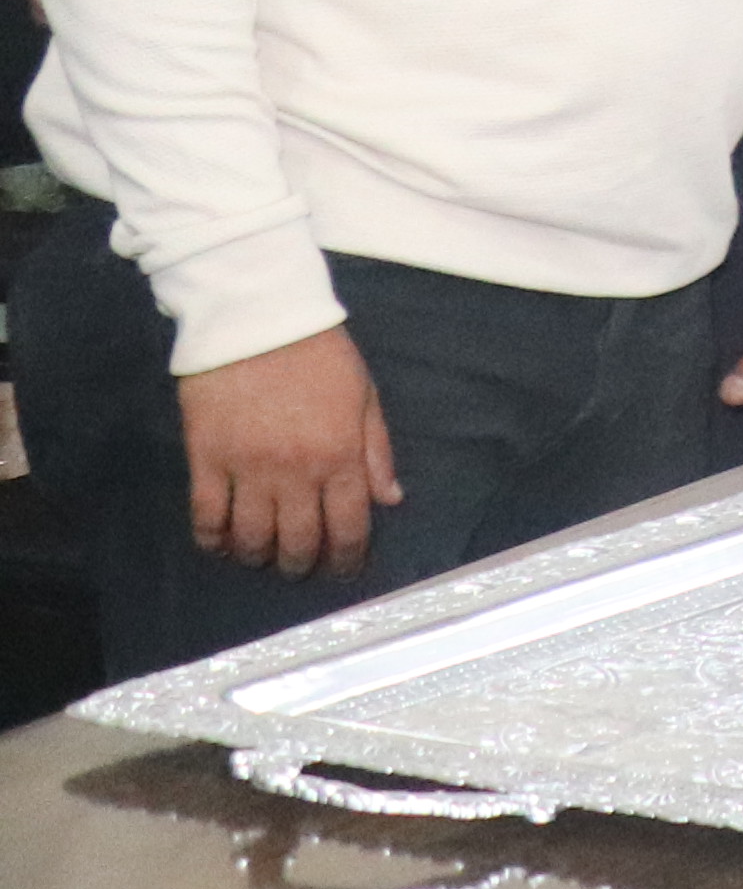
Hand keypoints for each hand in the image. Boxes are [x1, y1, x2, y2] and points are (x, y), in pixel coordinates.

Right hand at [178, 325, 395, 576]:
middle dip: (302, 564)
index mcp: (341, 455)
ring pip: (252, 536)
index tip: (343, 570)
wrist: (257, 319)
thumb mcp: (365, 396)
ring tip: (263, 557)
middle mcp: (296, 471)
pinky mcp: (205, 459)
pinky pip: (206, 515)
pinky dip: (213, 539)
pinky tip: (221, 544)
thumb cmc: (320, 354)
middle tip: (300, 567)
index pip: (348, 526)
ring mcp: (247, 468)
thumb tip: (390, 499)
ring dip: (259, 557)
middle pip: (299, 540)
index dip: (347, 558)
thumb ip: (377, 451)